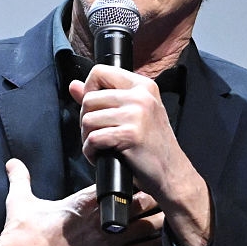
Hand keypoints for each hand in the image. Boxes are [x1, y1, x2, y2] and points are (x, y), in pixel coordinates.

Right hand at [0, 159, 163, 245]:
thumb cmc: (23, 233)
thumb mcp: (21, 202)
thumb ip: (21, 179)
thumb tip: (12, 163)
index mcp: (84, 202)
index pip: (118, 184)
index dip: (134, 178)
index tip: (144, 171)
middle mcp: (100, 219)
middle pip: (139, 202)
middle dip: (154, 196)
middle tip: (167, 189)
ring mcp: (107, 242)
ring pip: (146, 226)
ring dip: (160, 219)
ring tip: (174, 212)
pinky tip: (169, 240)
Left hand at [69, 66, 211, 245]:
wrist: (172, 173)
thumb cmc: (152, 146)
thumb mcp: (133, 114)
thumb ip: (103, 97)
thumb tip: (74, 86)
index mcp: (143, 86)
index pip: (100, 72)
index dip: (89, 91)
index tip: (95, 108)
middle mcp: (141, 96)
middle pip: (89, 99)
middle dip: (86, 121)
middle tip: (98, 135)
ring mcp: (137, 114)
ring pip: (88, 119)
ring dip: (88, 138)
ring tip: (101, 146)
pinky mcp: (130, 135)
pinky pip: (93, 139)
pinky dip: (91, 152)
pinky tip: (102, 156)